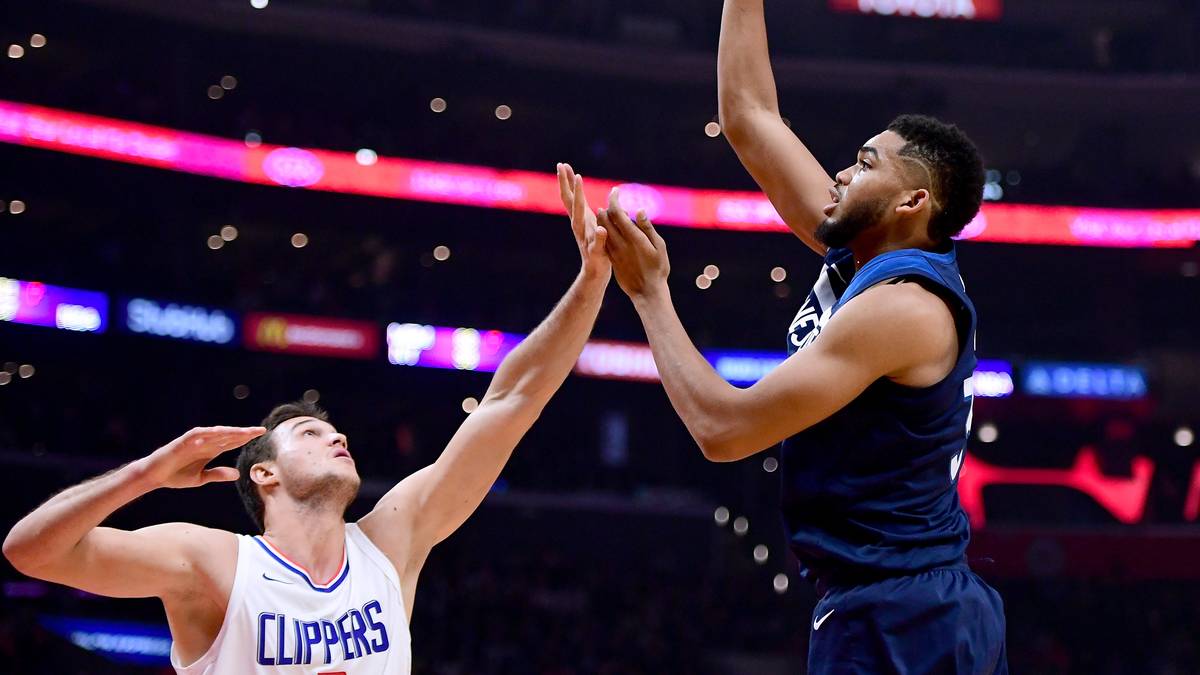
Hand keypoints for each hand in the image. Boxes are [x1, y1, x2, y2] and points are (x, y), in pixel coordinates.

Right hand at [135, 426, 264, 489]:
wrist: (155, 476)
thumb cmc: (176, 476)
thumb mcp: (201, 478)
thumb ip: (218, 474)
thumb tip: (237, 474)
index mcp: (211, 451)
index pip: (232, 442)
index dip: (246, 439)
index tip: (261, 436)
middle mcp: (205, 443)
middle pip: (228, 436)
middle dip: (244, 433)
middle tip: (261, 430)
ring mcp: (195, 441)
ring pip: (216, 433)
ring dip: (230, 431)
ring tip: (245, 432)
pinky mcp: (183, 442)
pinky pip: (197, 435)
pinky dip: (208, 433)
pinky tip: (219, 432)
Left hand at [557, 163, 609, 280]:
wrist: (593, 272)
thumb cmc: (598, 263)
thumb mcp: (600, 253)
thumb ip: (600, 242)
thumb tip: (600, 230)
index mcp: (580, 226)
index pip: (577, 204)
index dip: (577, 190)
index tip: (577, 175)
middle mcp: (576, 221)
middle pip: (567, 197)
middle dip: (564, 181)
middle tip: (561, 164)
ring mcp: (578, 221)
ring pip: (570, 198)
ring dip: (568, 183)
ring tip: (567, 169)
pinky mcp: (583, 223)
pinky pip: (577, 203)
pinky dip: (577, 192)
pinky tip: (578, 187)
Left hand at [599, 187, 669, 298]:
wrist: (647, 292)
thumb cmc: (658, 269)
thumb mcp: (659, 247)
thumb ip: (648, 228)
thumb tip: (639, 210)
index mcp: (633, 237)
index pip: (617, 212)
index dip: (614, 199)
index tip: (615, 191)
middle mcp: (620, 243)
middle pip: (606, 218)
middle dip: (608, 207)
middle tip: (616, 202)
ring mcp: (613, 251)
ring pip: (602, 228)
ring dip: (604, 218)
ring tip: (614, 214)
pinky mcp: (611, 259)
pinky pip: (603, 240)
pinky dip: (604, 230)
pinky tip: (610, 229)